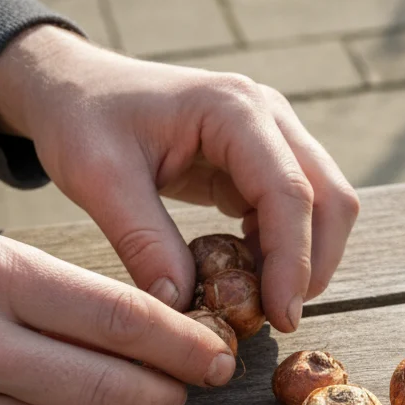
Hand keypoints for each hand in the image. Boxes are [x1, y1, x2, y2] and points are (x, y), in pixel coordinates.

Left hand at [0, 25, 359, 331]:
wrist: (73, 86)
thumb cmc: (81, 119)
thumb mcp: (98, 178)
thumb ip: (143, 241)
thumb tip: (182, 306)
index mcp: (233, 108)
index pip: (289, 191)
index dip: (293, 260)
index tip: (281, 317)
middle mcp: (268, 114)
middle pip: (330, 197)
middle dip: (315, 264)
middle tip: (281, 319)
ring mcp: (273, 133)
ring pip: (325, 205)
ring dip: (305, 258)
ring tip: (258, 300)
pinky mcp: (264, 158)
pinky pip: (297, 210)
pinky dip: (283, 249)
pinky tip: (246, 275)